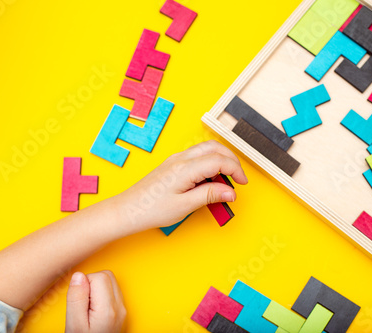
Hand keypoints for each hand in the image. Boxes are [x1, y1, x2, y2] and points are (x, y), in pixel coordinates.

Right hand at [65, 271, 125, 332]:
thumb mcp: (74, 325)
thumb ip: (76, 298)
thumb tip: (79, 275)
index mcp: (108, 309)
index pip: (99, 276)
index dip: (84, 282)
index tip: (78, 298)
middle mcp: (119, 307)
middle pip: (107, 276)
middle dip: (91, 282)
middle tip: (82, 302)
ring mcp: (122, 310)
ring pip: (111, 282)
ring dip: (96, 288)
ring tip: (87, 307)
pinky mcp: (121, 312)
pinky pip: (112, 293)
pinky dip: (102, 295)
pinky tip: (93, 309)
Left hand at [113, 140, 247, 231]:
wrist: (129, 210)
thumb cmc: (152, 209)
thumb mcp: (185, 206)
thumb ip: (210, 196)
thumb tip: (231, 192)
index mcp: (185, 168)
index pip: (219, 160)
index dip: (235, 170)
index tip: (242, 184)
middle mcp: (181, 159)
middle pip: (214, 148)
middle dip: (231, 160)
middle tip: (238, 179)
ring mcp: (176, 160)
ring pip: (206, 150)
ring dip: (220, 160)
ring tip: (225, 180)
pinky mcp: (172, 165)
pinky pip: (197, 156)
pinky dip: (209, 163)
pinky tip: (209, 180)